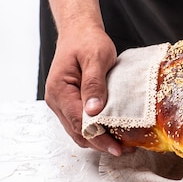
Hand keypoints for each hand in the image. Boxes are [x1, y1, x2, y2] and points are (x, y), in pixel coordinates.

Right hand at [44, 26, 125, 155]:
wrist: (78, 31)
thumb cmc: (86, 41)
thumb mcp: (95, 58)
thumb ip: (94, 84)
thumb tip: (94, 111)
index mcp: (59, 90)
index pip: (79, 122)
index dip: (99, 138)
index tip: (117, 148)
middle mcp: (56, 100)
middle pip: (78, 132)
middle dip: (101, 143)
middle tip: (126, 150)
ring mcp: (61, 103)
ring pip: (78, 131)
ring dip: (99, 140)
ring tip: (123, 145)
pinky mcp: (70, 103)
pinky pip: (81, 123)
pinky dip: (96, 131)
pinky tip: (112, 132)